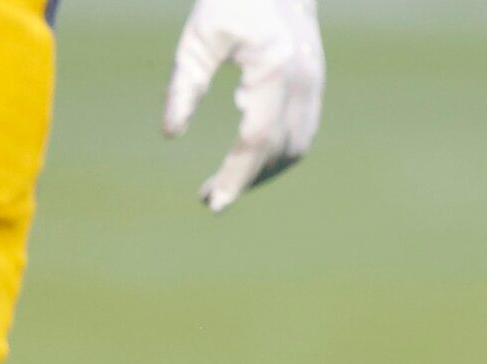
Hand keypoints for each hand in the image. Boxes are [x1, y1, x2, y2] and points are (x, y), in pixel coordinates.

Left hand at [166, 0, 323, 211]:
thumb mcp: (198, 38)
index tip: (212, 202)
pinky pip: (301, 133)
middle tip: (208, 195)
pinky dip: (276, 153)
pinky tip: (248, 154)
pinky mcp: (315, 84)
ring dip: (263, 171)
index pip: (255, 139)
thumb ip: (185, 85)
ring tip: (227, 180)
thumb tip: (171, 134)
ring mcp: (314, 84)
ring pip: (294, 148)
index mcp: (273, 69)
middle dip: (245, 179)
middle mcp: (302, 82)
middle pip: (277, 151)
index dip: (235, 175)